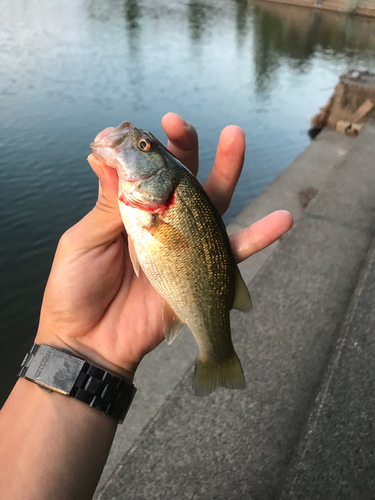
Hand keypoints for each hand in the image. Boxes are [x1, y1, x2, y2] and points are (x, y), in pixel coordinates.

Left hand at [35, 113, 292, 380]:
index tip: (152, 125)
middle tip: (188, 124)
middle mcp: (163, 224)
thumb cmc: (77, 289)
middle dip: (191, 149)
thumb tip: (103, 153)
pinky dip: (260, 237)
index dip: (154, 149)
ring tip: (238, 138)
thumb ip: (107, 202)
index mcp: (132, 213)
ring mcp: (186, 247)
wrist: (90, 342)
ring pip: (213, 206)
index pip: (149, 173)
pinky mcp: (203, 275)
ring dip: (229, 173)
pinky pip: (235, 254)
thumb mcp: (85, 240)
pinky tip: (285, 219)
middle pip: (184, 181)